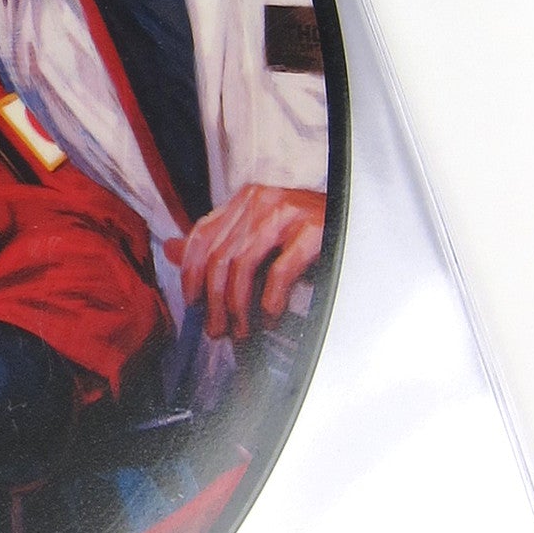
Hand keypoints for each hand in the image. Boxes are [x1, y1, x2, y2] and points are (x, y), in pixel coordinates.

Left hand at [167, 185, 324, 341]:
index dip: (190, 274)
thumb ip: (218, 241)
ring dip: (237, 308)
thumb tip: (170, 249)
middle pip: (219, 256)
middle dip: (213, 301)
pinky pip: (278, 274)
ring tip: (241, 332)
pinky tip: (270, 320)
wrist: (363, 225)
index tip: (192, 303)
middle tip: (216, 330)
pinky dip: (270, 304)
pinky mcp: (313, 232)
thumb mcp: (261, 234)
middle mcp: (261, 202)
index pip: (201, 235)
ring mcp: (287, 214)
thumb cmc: (310, 234)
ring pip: (242, 267)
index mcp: (246, 200)